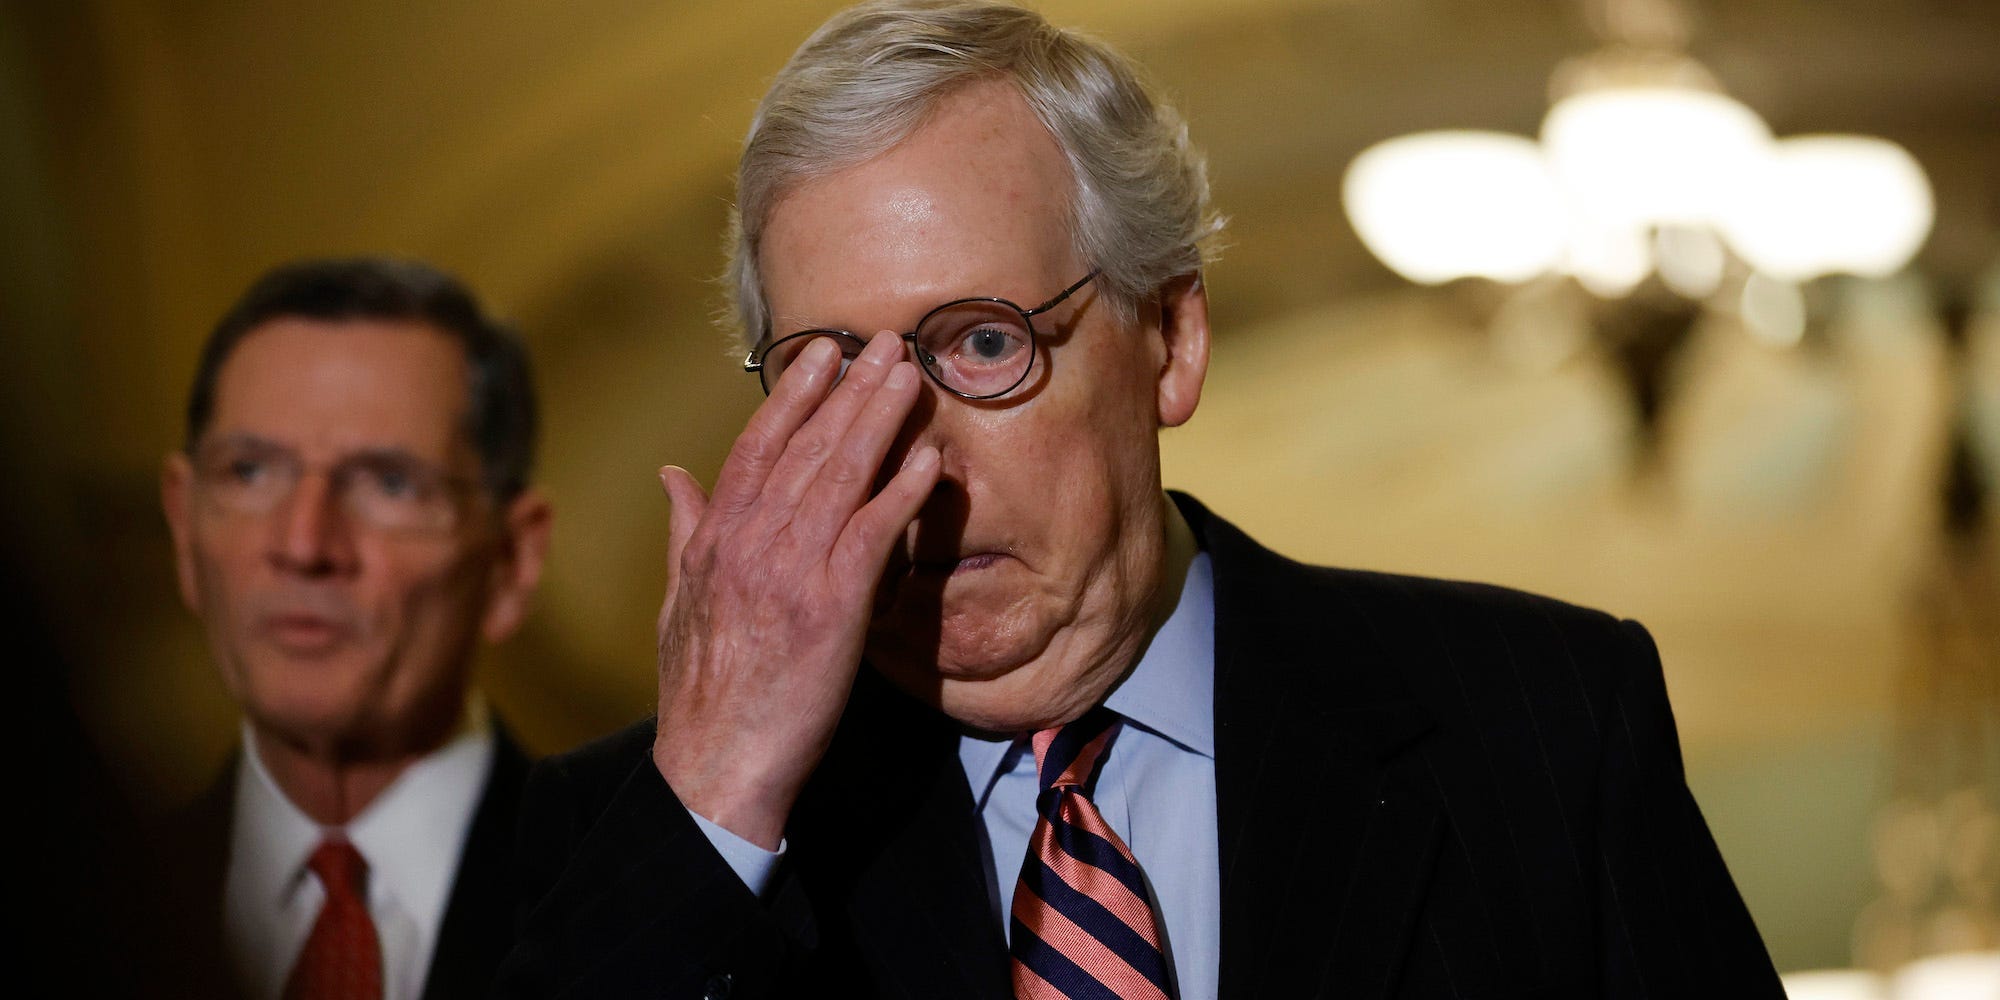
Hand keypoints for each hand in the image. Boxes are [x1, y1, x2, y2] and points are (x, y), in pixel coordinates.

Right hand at [652, 332, 939, 848]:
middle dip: (849, 389)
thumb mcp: (677, 601)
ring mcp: (791, 570)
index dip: (793, 395)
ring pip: (841, 476)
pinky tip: (931, 460)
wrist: (714, 763)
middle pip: (807, 447)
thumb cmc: (700, 690)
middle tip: (886, 342)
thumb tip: (673, 475)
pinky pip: (874, 534)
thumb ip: (683, 531)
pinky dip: (903, 492)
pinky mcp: (832, 606)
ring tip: (912, 376)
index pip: (756, 446)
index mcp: (714, 538)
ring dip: (880, 420)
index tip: (821, 353)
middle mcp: (750, 541)